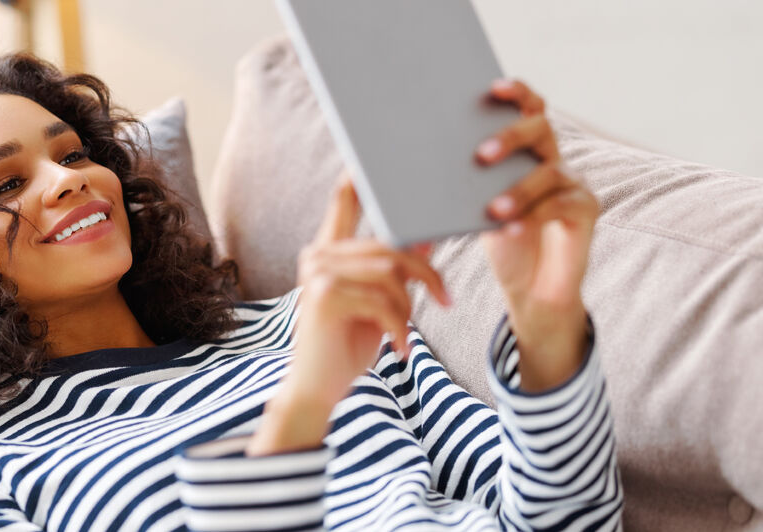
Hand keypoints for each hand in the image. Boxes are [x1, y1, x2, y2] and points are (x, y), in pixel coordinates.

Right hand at [246, 174, 447, 455]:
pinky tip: (400, 350)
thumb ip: (395, 270)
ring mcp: (317, 272)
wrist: (317, 389)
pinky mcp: (323, 295)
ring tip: (407, 334)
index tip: (373, 158)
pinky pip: (382, 300)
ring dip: (409, 307)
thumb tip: (427, 235)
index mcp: (328, 252)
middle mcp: (318, 255)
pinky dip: (399, 327)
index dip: (360, 179)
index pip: (343, 204)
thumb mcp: (379, 303)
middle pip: (389, 244)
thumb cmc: (347, 344)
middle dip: (425, 272)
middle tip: (445, 299)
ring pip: (389, 272)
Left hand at [475, 79, 600, 390]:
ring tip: (492, 210)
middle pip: (540, 127)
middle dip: (511, 135)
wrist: (532, 288)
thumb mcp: (469, 213)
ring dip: (519, 188)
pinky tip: (511, 229)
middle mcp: (551, 156)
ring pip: (550, 170)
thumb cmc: (499, 242)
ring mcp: (572, 181)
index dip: (514, 92)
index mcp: (524, 148)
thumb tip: (388, 187)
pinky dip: (534, 216)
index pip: (525, 106)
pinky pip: (562, 205)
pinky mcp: (585, 209)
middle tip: (481, 154)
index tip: (491, 87)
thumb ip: (445, 194)